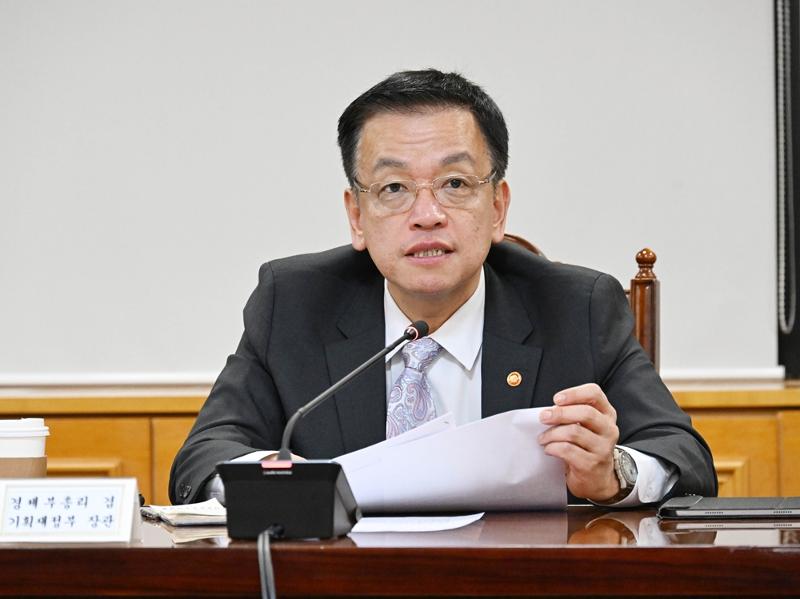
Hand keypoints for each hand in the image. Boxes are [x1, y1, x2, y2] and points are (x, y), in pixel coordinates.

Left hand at [538, 383, 619, 501]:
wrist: (597, 479)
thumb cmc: (586, 447)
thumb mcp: (586, 427)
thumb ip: (573, 414)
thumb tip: (549, 410)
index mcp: (606, 414)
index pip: (595, 394)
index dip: (574, 393)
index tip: (557, 399)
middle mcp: (609, 429)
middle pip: (586, 413)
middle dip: (560, 413)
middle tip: (543, 417)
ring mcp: (603, 448)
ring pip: (574, 432)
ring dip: (552, 433)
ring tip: (543, 438)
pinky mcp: (591, 464)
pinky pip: (567, 450)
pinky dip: (553, 447)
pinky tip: (548, 449)